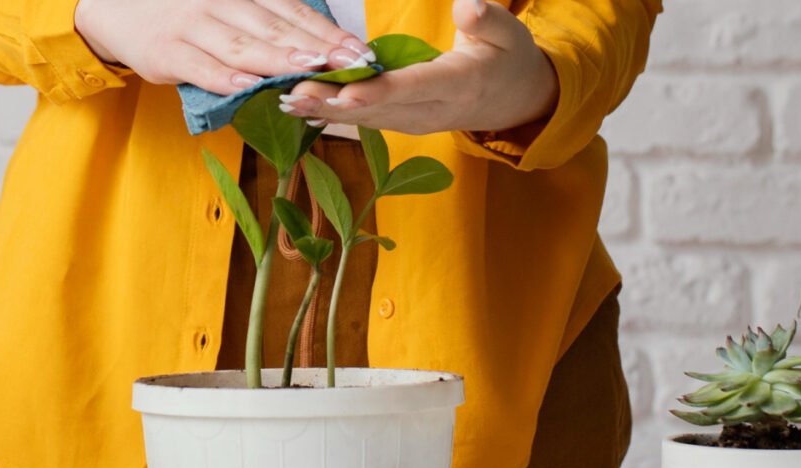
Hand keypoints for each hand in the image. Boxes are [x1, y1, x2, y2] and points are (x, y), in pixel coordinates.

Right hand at [74, 0, 375, 94]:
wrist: (118, 9)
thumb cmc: (186, 15)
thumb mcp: (227, 7)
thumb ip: (264, 23)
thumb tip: (317, 46)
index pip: (293, 12)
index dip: (327, 33)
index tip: (359, 52)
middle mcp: (220, 3)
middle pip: (275, 27)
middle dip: (316, 47)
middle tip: (349, 64)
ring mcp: (192, 26)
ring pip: (242, 45)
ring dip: (279, 60)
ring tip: (310, 70)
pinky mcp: (168, 52)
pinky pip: (201, 66)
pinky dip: (226, 77)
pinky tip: (251, 86)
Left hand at [280, 0, 559, 134]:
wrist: (514, 101)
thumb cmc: (508, 59)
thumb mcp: (510, 35)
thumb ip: (488, 21)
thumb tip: (468, 5)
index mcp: (460, 84)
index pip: (414, 87)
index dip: (378, 91)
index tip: (345, 91)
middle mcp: (433, 110)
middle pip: (379, 108)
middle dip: (334, 104)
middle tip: (294, 95)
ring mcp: (416, 121)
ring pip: (366, 118)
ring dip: (324, 112)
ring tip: (286, 102)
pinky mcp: (402, 122)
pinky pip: (365, 119)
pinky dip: (332, 115)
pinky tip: (301, 109)